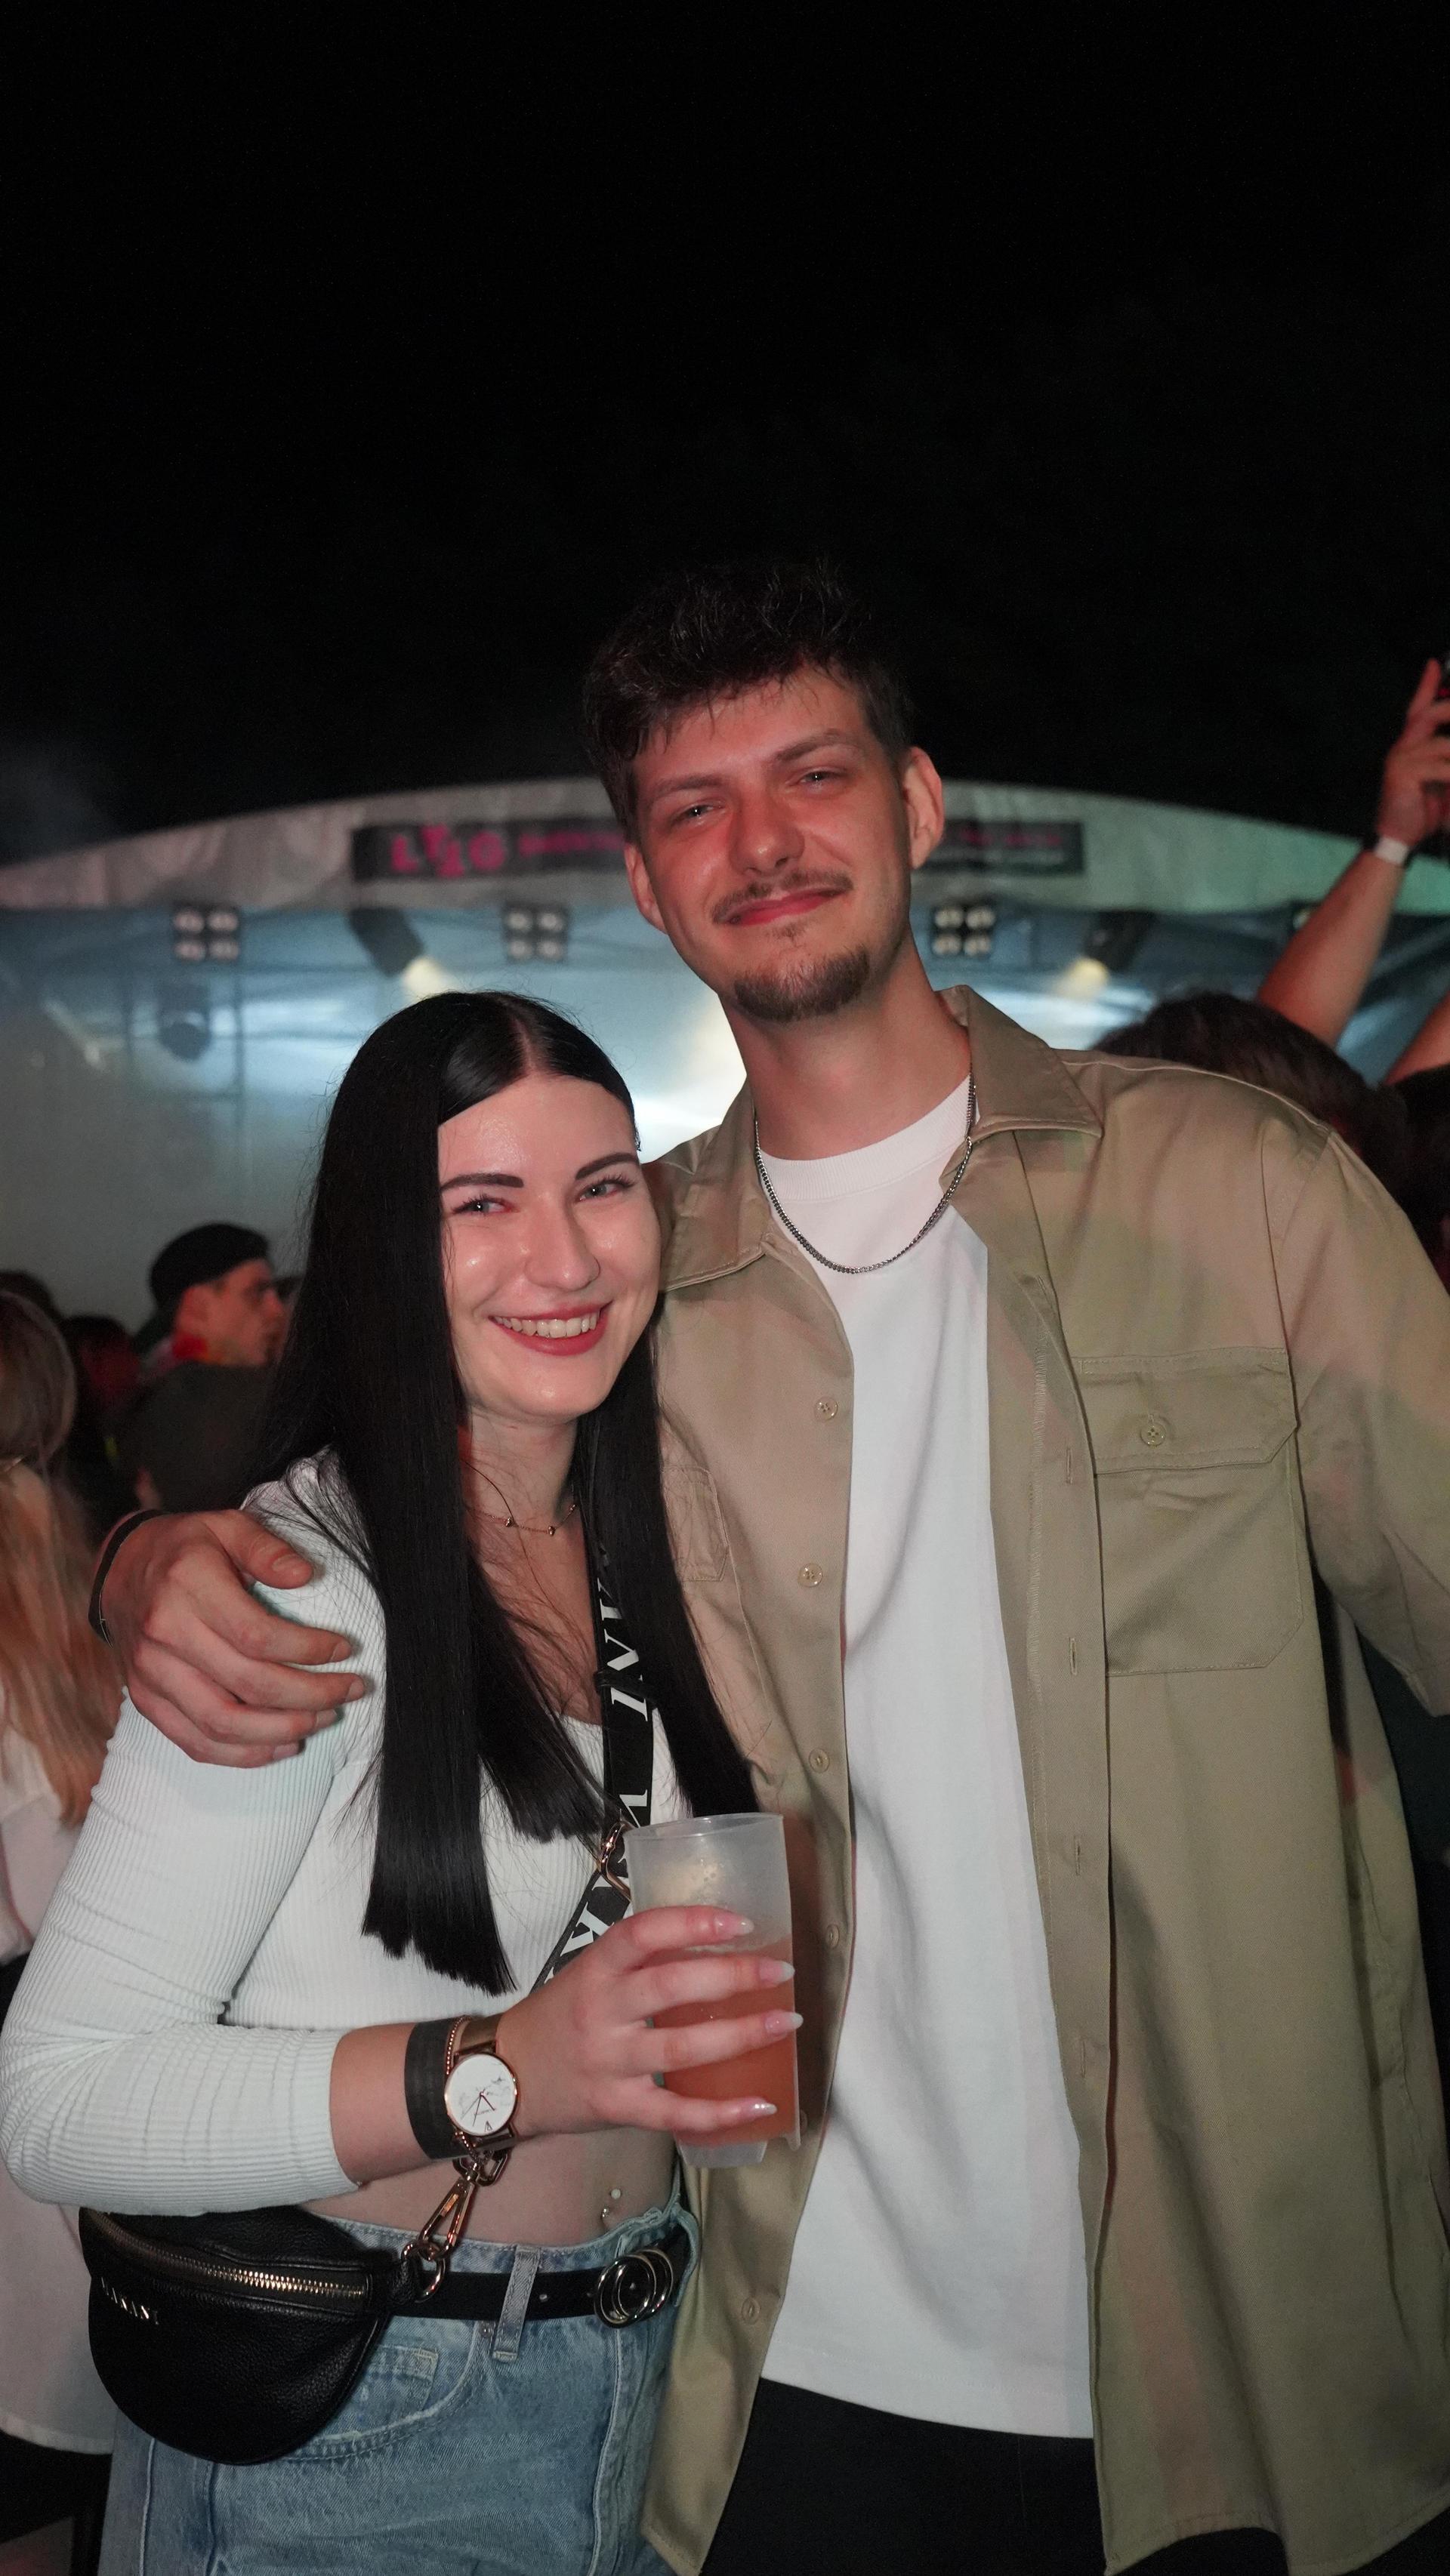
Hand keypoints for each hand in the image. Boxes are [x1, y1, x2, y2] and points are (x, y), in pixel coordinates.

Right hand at [101, 1510, 367, 1766]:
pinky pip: (196, 1743)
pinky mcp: (146, 1701)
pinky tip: (284, 1746)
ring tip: (324, 1719)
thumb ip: (267, 1549)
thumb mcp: (227, 1526)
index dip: (308, 1649)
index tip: (345, 1649)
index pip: (257, 1636)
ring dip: (282, 1731)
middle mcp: (165, 1637)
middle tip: (350, 1690)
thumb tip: (306, 1576)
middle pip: (248, 1686)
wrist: (119, 1570)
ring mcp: (151, 1675)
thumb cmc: (185, 1548)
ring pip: (223, 1724)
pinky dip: (244, 1755)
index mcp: (187, 1588)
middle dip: (310, 1695)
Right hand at [496, 1909, 798, 2141]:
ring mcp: (610, 2062)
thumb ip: (641, 1960)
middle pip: (672, 1988)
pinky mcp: (617, 2107)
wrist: (504, 2076)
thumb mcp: (590, 1973)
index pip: (644, 1932)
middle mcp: (602, 2010)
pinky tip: (760, 2104)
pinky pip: (675, 2112)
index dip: (694, 1922)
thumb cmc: (561, 2016)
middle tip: (781, 1972)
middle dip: (733, 1978)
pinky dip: (720, 2112)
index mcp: (597, 1968)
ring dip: (740, 2036)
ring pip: (682, 2049)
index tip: (741, 1923)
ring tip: (784, 2023)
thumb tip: (717, 1941)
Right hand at [1376, 659, 1449, 848]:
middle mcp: (1401, 747)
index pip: (1418, 709)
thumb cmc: (1419, 811)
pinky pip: (1439, 766)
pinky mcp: (1400, 773)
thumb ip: (1447, 760)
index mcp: (1408, 746)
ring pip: (1442, 745)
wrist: (1396, 839)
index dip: (1426, 685)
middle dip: (1449, 708)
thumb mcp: (1440, 781)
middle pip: (1429, 715)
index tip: (1434, 663)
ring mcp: (1398, 759)